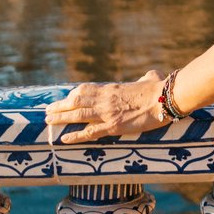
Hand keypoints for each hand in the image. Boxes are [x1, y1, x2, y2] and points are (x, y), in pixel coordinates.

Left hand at [45, 70, 170, 144]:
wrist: (165, 98)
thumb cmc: (159, 87)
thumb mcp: (150, 78)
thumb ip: (146, 77)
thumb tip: (151, 75)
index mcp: (112, 88)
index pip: (85, 90)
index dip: (72, 95)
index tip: (64, 99)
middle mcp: (105, 100)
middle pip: (76, 102)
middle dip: (59, 106)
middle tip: (47, 111)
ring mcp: (108, 113)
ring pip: (78, 116)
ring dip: (60, 118)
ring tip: (48, 122)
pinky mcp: (114, 126)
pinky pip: (90, 133)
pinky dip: (75, 136)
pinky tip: (63, 138)